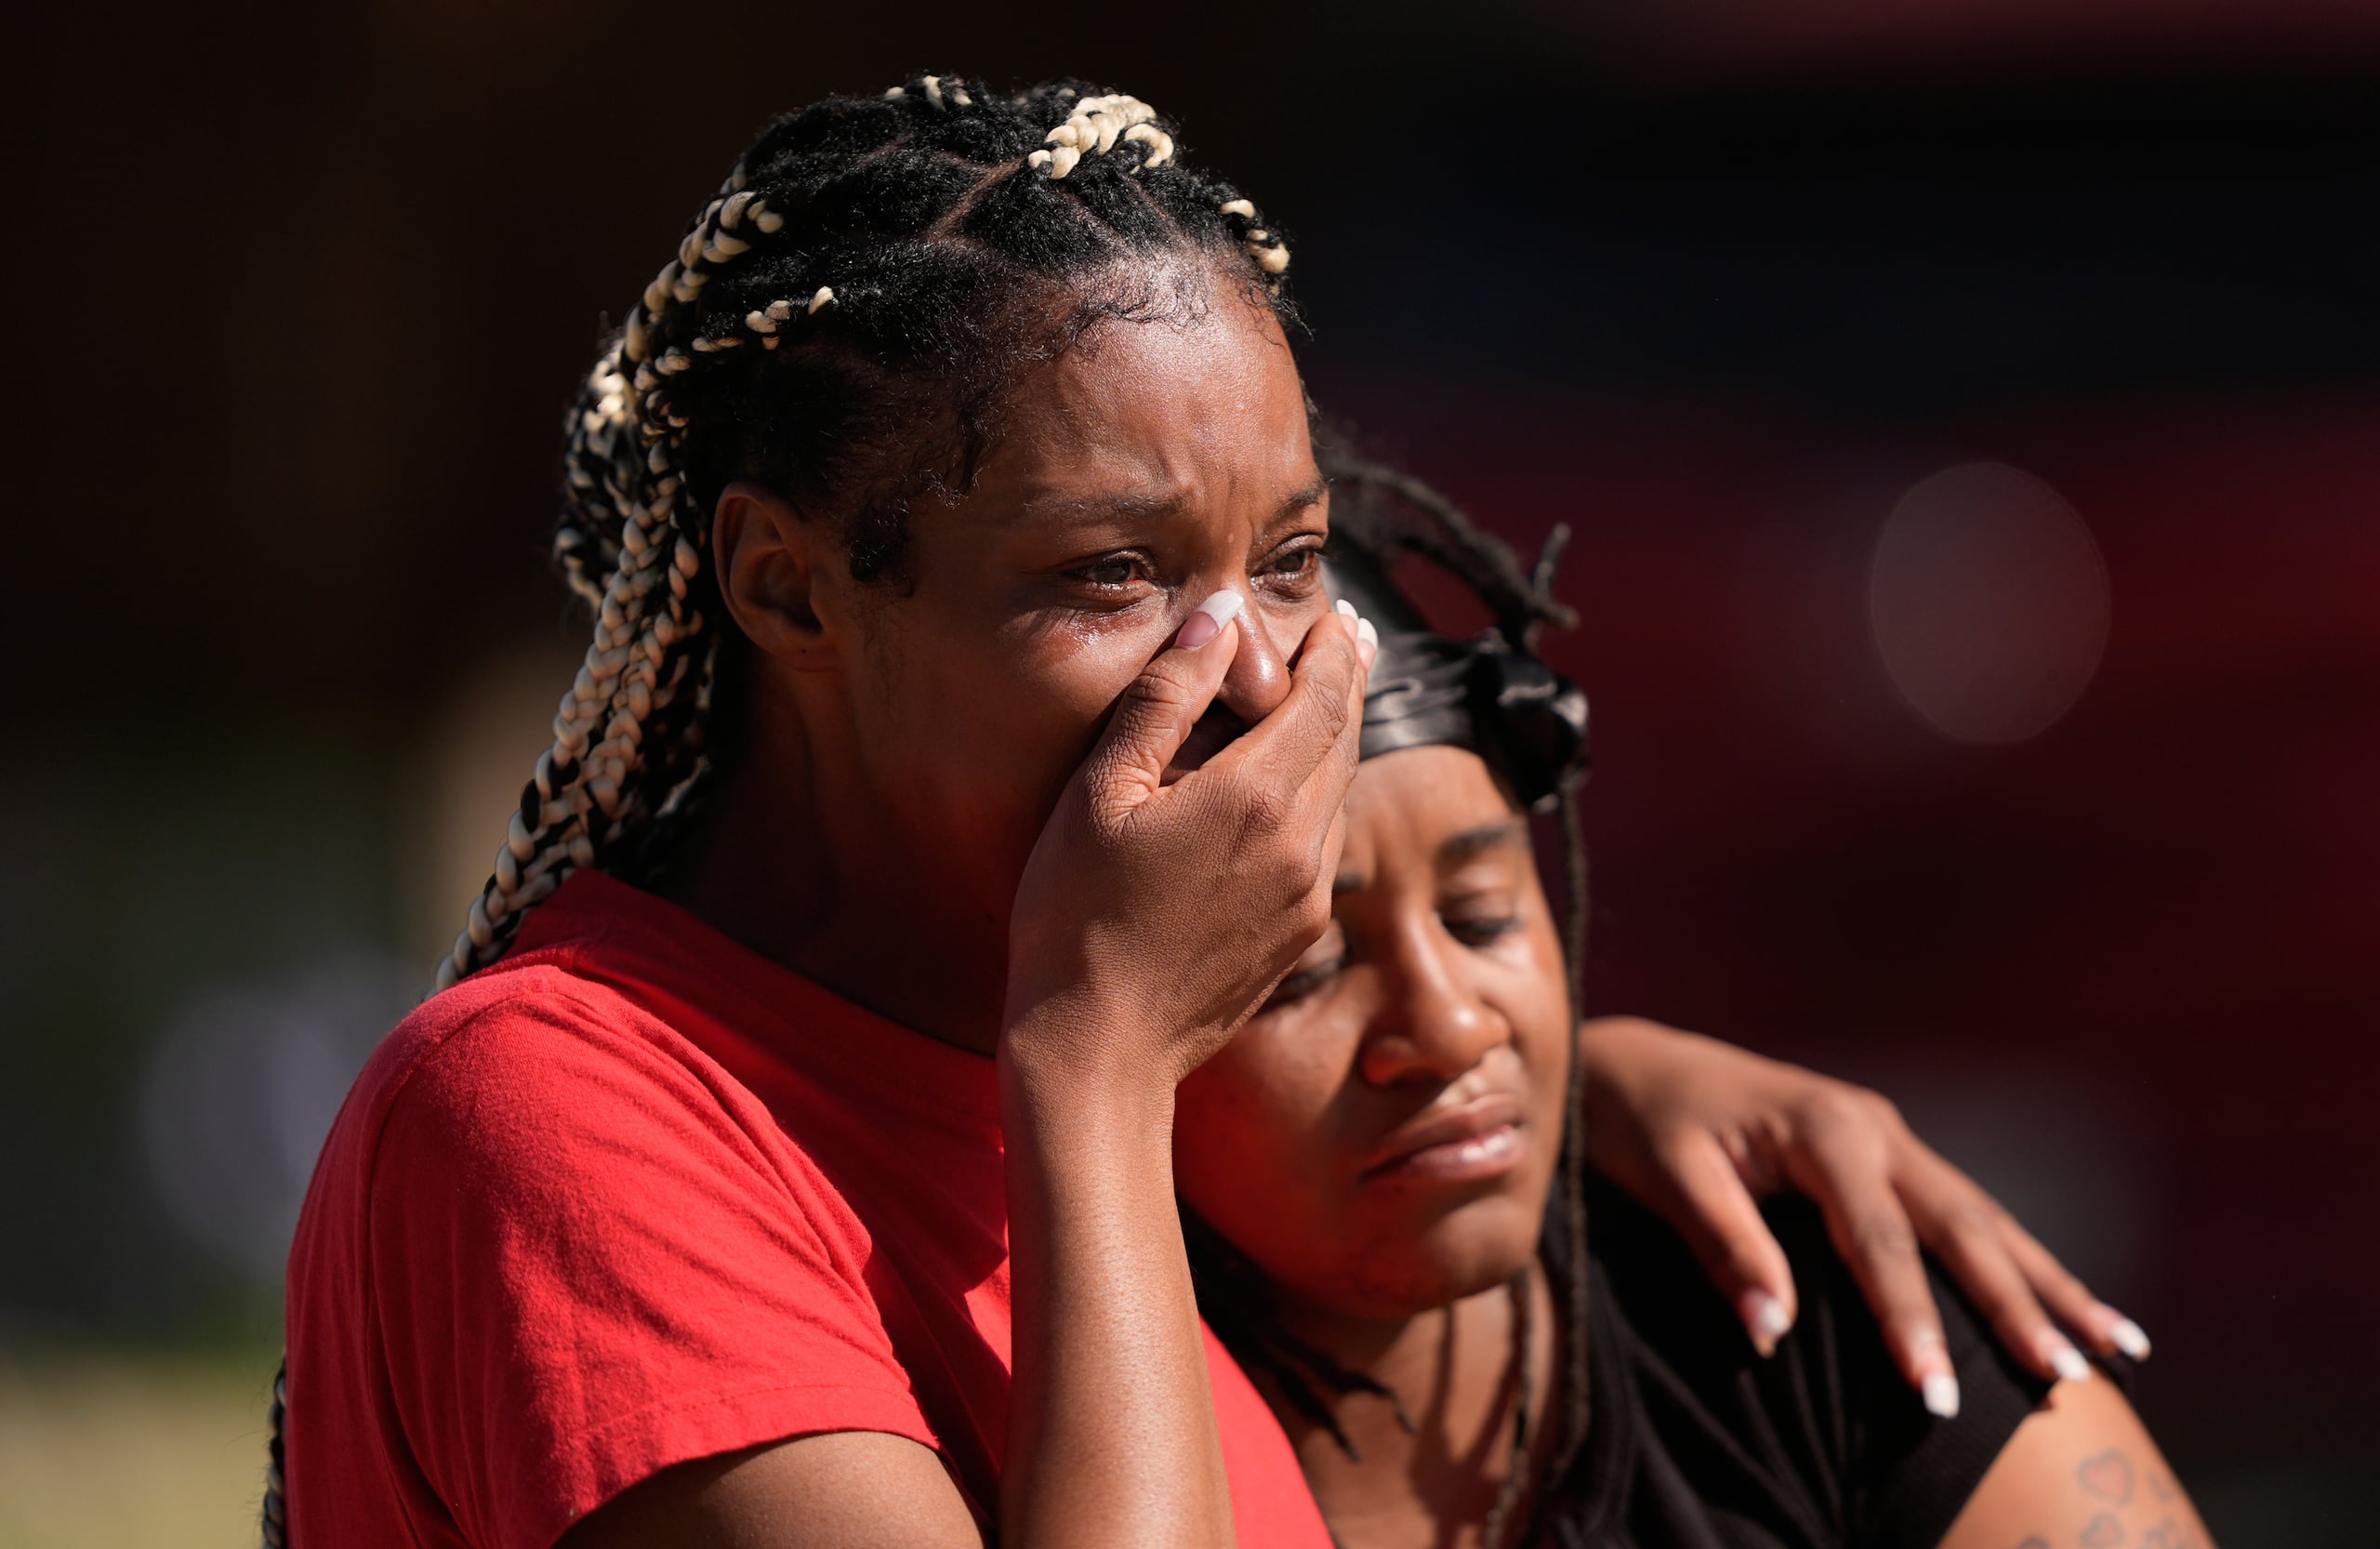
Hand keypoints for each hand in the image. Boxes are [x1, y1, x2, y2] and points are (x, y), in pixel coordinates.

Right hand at [1004, 593, 1373, 1095]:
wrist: (1099, 1051)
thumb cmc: (1075, 917)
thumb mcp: (1102, 793)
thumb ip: (1167, 698)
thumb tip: (1221, 619)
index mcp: (1256, 798)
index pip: (1323, 698)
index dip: (1332, 648)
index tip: (1335, 612)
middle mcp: (1302, 845)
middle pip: (1345, 740)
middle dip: (1347, 680)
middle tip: (1346, 635)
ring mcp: (1307, 896)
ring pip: (1341, 792)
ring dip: (1337, 737)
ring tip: (1327, 696)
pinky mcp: (1299, 935)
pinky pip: (1324, 843)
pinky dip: (1322, 794)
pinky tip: (1296, 785)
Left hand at [1574, 1017, 2150, 1407]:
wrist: (1636, 1064)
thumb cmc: (1644, 1122)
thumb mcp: (1668, 1176)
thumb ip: (1724, 1247)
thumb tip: (1773, 1332)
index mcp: (1823, 1128)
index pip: (1879, 1242)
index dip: (1910, 1320)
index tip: (1936, 1394)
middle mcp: (1874, 1127)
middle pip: (1960, 1229)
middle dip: (2016, 1307)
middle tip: (2063, 1378)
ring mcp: (1891, 1137)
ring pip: (1985, 1220)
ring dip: (2048, 1285)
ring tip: (2119, 1349)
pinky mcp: (1890, 1155)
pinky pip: (1966, 1215)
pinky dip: (2021, 1261)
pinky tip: (2070, 1303)